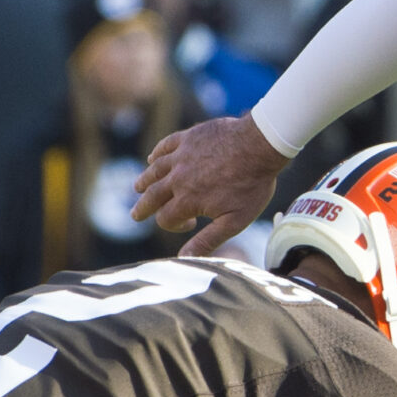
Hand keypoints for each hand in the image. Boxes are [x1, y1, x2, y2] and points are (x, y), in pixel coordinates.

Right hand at [129, 116, 292, 257]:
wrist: (261, 145)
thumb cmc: (252, 185)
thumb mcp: (235, 220)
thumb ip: (208, 240)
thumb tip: (184, 259)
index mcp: (188, 200)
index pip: (165, 218)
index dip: (173, 226)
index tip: (189, 224)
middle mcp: (178, 178)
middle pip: (152, 195)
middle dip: (143, 207)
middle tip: (135, 215)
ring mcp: (181, 156)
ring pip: (154, 170)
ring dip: (145, 181)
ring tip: (137, 187)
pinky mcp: (188, 137)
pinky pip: (165, 145)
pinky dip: (156, 154)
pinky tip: (152, 159)